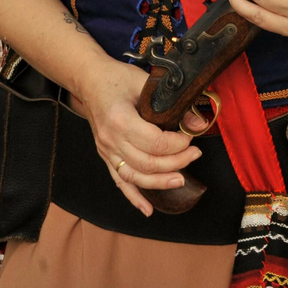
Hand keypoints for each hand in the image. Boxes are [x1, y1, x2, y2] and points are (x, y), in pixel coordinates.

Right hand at [72, 60, 202, 215]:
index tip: (190, 136)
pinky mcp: (105, 156)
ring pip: (135, 177)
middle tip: (194, 154)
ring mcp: (106, 150)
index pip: (155, 143)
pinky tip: (147, 209)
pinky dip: (133, 197)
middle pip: (148, 163)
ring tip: (181, 179)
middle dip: (176, 162)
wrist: (89, 79)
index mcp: (121, 120)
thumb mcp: (146, 83)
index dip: (178, 144)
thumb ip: (172, 104)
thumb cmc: (116, 78)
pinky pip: (119, 181)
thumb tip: (198, 124)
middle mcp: (111, 140)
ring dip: (160, 182)